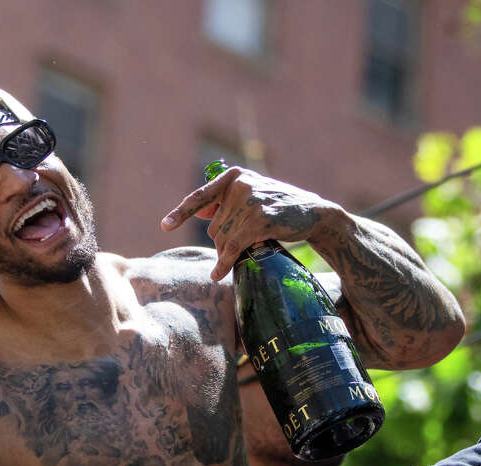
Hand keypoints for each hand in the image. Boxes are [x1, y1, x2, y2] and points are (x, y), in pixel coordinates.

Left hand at [160, 165, 335, 280]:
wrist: (316, 213)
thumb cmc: (280, 208)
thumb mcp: (253, 197)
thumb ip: (226, 202)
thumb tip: (199, 212)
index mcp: (234, 176)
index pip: (200, 196)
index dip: (180, 213)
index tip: (165, 226)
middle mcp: (240, 185)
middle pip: (213, 227)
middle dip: (222, 243)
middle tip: (241, 247)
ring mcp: (250, 202)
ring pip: (222, 239)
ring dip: (227, 253)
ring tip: (248, 251)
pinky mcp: (259, 220)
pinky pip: (233, 247)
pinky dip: (225, 263)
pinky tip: (219, 274)